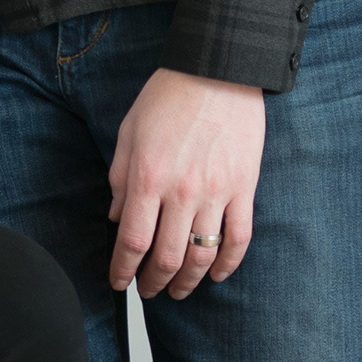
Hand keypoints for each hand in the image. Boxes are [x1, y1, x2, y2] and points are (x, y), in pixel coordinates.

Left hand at [107, 68, 263, 299]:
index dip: (122, 270)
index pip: (132, 242)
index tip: (118, 281)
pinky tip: (217, 274)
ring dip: (188, 281)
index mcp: (148, 179)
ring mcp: (217, 192)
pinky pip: (239, 237)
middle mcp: (182, 192)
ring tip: (178, 290)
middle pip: (166, 258)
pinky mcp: (244, 187)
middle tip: (147, 291)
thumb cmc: (170, 96)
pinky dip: (229, 263)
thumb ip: (120, 179)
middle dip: (154, 283)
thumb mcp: (129, 133)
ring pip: (202, 255)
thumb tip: (117, 218)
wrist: (218, 70)